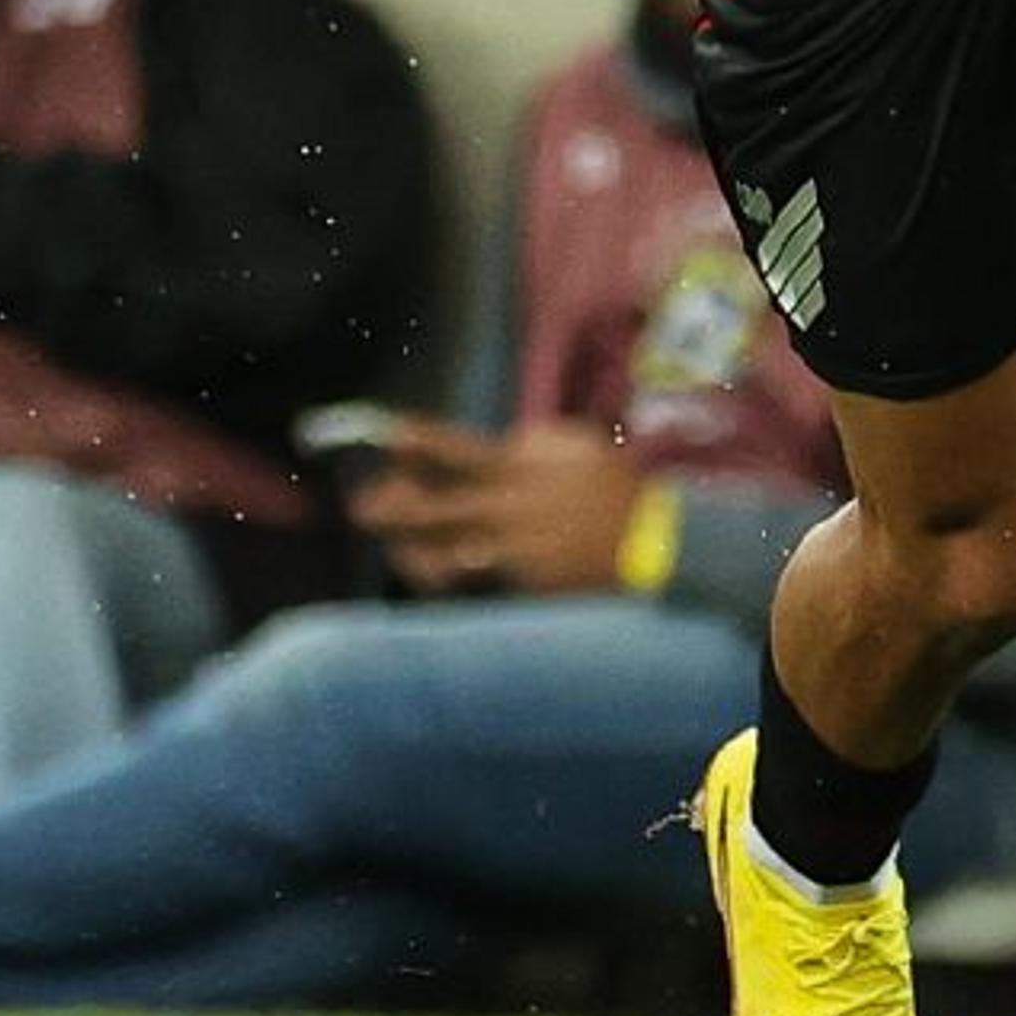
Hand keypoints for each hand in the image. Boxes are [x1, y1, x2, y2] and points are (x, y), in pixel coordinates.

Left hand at [351, 418, 642, 596]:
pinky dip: (440, 573)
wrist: (650, 541)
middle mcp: (507, 504)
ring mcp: (509, 545)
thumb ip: (536, 442)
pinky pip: (463, 579)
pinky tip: (427, 569)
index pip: (455, 450)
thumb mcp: (581, 446)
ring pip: (439, 548)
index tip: (387, 435)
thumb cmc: (616, 488)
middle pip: (432, 504)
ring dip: (409, 544)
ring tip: (394, 543)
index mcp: (522, 465)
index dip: (415, 442)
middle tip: (364, 505)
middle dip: (392, 505)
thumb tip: (506, 442)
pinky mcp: (516, 580)